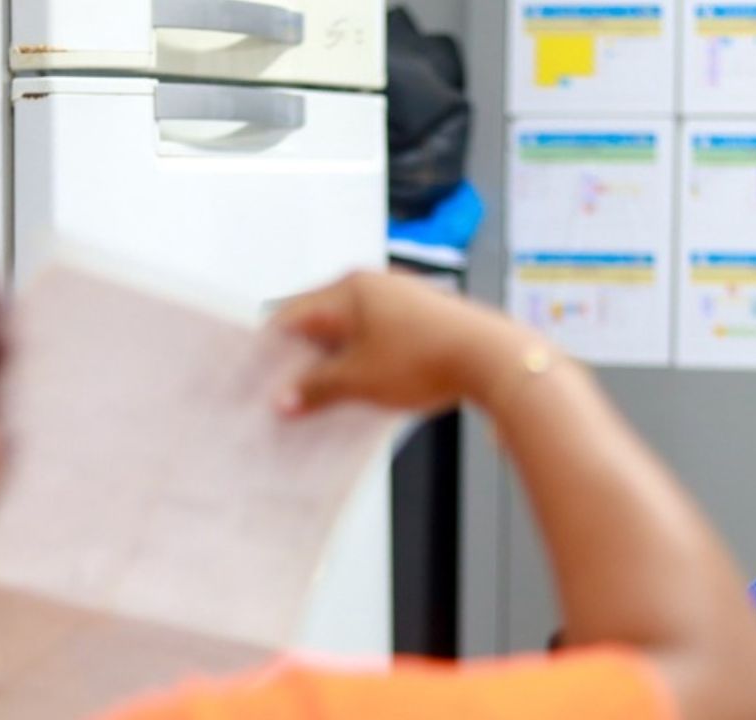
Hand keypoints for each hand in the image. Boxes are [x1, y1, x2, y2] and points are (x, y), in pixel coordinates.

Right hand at [270, 271, 541, 416]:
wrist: (492, 359)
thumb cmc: (430, 358)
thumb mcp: (359, 381)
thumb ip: (317, 388)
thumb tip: (287, 397)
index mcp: (349, 289)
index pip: (292, 314)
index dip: (273, 350)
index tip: (263, 378)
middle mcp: (373, 285)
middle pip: (322, 322)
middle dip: (305, 359)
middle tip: (291, 393)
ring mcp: (399, 300)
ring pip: (352, 332)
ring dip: (337, 363)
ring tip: (327, 398)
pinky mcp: (421, 318)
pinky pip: (379, 339)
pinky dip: (365, 361)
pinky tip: (365, 389)